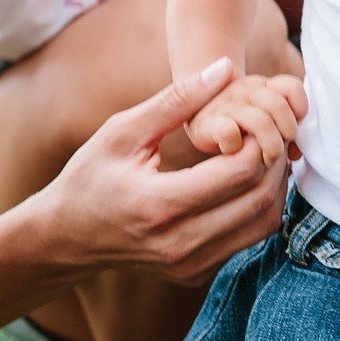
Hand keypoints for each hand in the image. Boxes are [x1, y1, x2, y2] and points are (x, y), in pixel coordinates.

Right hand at [26, 58, 290, 286]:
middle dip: (273, 160)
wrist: (65, 238)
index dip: (259, 140)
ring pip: (264, 223)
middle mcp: (180, 243)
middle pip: (259, 198)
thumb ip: (176, 100)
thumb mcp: (122, 131)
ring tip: (262, 153)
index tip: (254, 117)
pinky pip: (251, 238)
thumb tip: (225, 67)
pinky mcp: (200, 273)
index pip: (238, 172)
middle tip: (269, 132)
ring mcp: (192, 265)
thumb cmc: (89, 177)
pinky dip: (260, 206)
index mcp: (159, 205)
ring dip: (274, 185)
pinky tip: (247, 179)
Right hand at [180, 67, 308, 164]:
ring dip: (270, 146)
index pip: (292, 87)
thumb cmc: (235, 121)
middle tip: (281, 150)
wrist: (192, 112)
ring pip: (262, 122)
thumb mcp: (263, 116)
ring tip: (266, 159)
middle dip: (287, 134)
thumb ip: (284, 128)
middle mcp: (246, 90)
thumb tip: (297, 153)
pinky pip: (230, 132)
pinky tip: (238, 154)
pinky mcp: (208, 123)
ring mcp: (226, 105)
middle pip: (279, 106)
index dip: (300, 111)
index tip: (293, 132)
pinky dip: (239, 147)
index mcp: (263, 85)